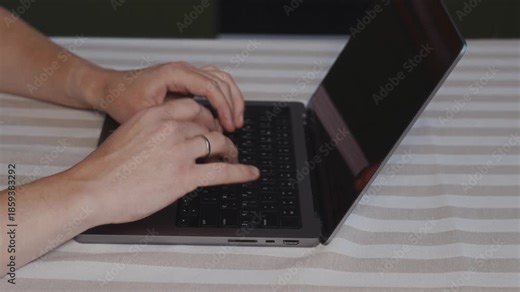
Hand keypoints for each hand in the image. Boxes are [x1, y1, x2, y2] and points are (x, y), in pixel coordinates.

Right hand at [68, 98, 258, 224]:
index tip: (209, 123)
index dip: (206, 116)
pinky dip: (240, 171)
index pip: (192, 107)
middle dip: (218, 133)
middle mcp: (170, 128)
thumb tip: (167, 139)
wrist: (92, 188)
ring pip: (218, 143)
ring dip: (229, 150)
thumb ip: (152, 131)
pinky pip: (222, 170)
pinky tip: (249, 172)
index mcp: (154, 115)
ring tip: (232, 156)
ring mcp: (180, 151)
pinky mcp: (185, 176)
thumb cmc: (104, 168)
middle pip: (207, 125)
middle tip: (222, 142)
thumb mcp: (128, 134)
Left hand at [85, 62, 243, 131]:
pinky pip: (214, 83)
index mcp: (175, 73)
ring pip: (221, 79)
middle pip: (221, 81)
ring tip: (235, 120)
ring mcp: (187, 73)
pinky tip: (224, 114)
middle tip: (234, 126)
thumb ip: (176, 119)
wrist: (111, 89)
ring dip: (232, 99)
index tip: (227, 125)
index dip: (223, 107)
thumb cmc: (123, 99)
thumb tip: (202, 128)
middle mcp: (183, 69)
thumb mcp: (147, 113)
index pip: (210, 86)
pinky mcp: (187, 80)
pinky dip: (223, 97)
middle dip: (232, 104)